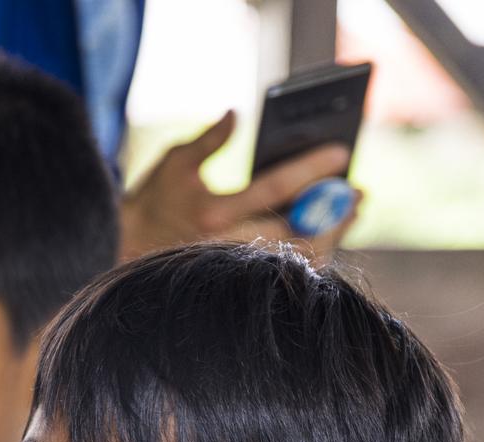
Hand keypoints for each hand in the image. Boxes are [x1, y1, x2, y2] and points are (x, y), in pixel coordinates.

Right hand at [120, 111, 361, 263]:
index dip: (311, 169)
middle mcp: (227, 246)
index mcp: (212, 212)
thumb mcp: (174, 164)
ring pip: (297, 259)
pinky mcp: (240, 284)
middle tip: (359, 195)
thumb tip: (235, 115)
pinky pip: (286, 273)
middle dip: (333, 212)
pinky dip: (311, 256)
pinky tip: (327, 238)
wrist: (124, 255)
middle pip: (296, 231)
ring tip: (349, 215)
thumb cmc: (152, 205)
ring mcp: (236, 270)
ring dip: (330, 237)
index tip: (342, 154)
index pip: (274, 186)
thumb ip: (208, 140)